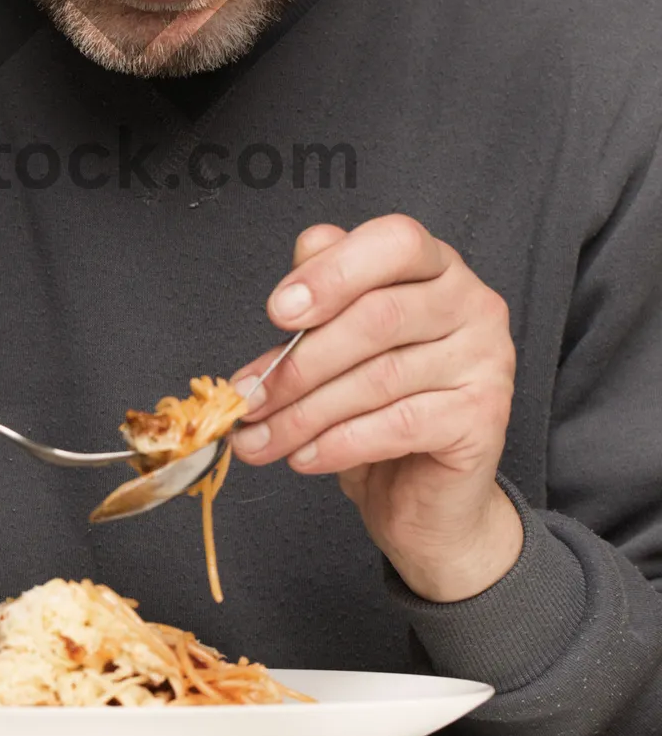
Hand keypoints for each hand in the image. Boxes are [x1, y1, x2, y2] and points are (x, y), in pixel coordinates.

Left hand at [231, 218, 520, 601]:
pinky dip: (340, 443)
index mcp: (437, 265)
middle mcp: (472, 303)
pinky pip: (399, 425)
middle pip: (379, 316)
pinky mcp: (485, 417)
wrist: (428, 493)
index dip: (332, 272)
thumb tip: (288, 293)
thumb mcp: (340, 341)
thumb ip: (321, 299)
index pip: (395, 242)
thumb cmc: (379, 403)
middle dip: (301, 362)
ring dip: (306, 413)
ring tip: (260, 437)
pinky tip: (305, 455)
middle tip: (250, 395)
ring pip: (381, 376)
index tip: (277, 312)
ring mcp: (486, 359)